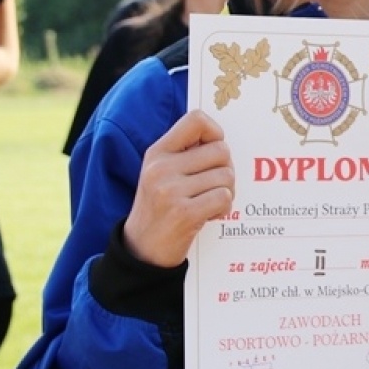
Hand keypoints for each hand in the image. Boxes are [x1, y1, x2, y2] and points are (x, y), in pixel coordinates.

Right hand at [124, 110, 234, 267]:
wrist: (142, 249)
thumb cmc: (160, 207)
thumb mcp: (161, 172)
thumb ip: (186, 153)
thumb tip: (221, 137)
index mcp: (158, 153)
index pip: (196, 120)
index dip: (216, 131)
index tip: (215, 148)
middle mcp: (162, 168)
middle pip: (221, 151)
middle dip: (226, 169)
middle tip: (214, 185)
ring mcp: (171, 190)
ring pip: (226, 176)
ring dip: (226, 191)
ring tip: (208, 202)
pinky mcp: (185, 213)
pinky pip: (224, 197)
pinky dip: (224, 208)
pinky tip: (210, 215)